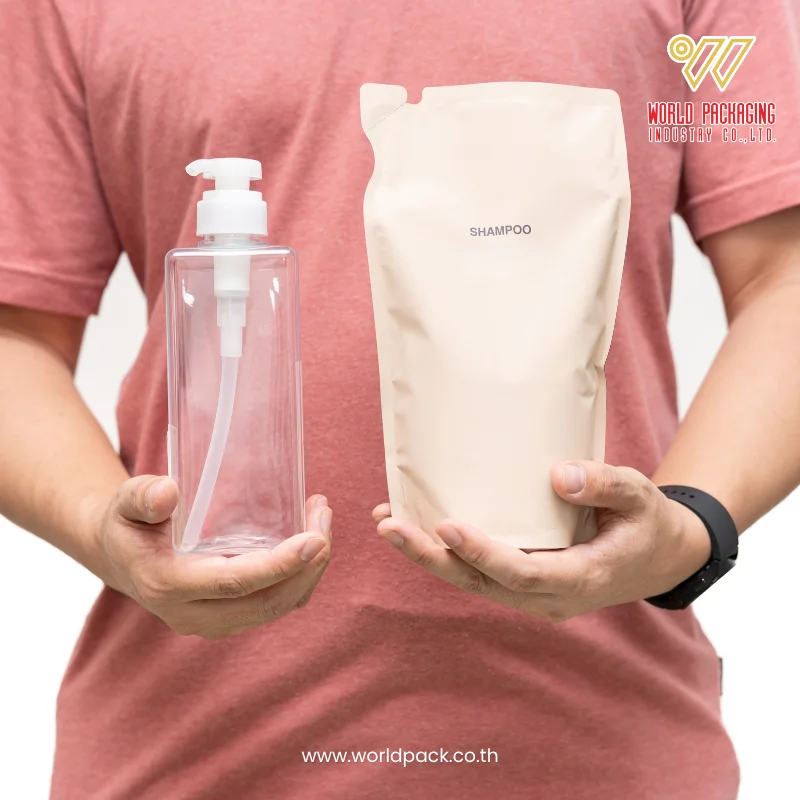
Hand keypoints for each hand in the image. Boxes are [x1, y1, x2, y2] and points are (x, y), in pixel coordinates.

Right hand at [91, 476, 331, 637]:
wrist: (122, 557)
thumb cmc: (128, 523)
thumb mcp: (126, 502)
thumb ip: (142, 497)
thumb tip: (168, 492)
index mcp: (168, 585)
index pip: (234, 584)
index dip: (279, 565)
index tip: (314, 540)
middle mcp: (193, 614)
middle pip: (266, 602)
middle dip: (308, 564)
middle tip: (324, 518)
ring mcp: (213, 622)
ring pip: (277, 607)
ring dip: (310, 569)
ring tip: (322, 519)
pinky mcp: (229, 618)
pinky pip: (275, 605)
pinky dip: (301, 576)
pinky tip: (311, 538)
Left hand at [374, 461, 710, 621]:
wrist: (659, 556)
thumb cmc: (648, 522)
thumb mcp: (639, 495)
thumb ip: (604, 485)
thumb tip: (558, 476)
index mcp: (583, 578)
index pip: (522, 573)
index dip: (482, 553)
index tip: (446, 525)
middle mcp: (552, 597)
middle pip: (482, 584)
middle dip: (432, 557)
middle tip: (389, 526)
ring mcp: (536, 596)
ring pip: (474, 583)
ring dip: (429, 556)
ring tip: (388, 523)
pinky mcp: (525, 585)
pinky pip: (480, 575)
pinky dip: (446, 555)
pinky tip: (416, 527)